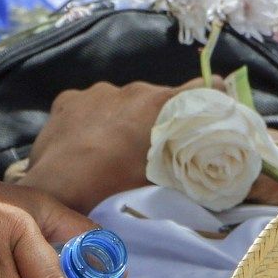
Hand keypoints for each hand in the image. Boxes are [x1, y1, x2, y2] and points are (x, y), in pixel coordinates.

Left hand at [17, 78, 217, 213]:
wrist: (59, 189)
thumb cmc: (116, 184)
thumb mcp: (160, 176)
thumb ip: (182, 158)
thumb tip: (205, 158)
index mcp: (158, 104)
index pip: (197, 88)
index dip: (209, 92)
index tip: (217, 92)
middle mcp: (131, 89)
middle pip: (152, 98)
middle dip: (152, 116)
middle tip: (147, 143)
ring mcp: (96, 91)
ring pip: (118, 101)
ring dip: (119, 116)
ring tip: (109, 145)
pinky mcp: (69, 98)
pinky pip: (87, 105)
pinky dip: (90, 118)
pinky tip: (84, 140)